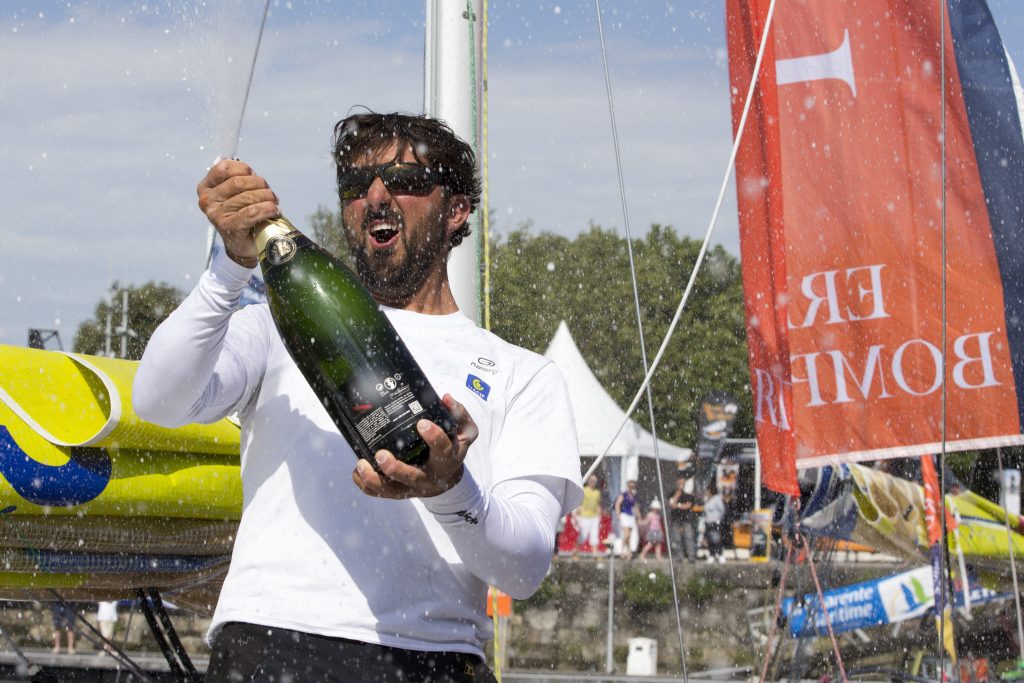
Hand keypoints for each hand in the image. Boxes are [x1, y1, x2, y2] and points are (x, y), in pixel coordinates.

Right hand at [197, 158, 279, 266]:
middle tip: (270, 194)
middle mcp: (207, 200)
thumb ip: (234, 177)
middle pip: (239, 182)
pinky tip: (274, 211)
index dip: (244, 169)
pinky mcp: (228, 227)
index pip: (224, 168)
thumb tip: (233, 161)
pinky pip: (252, 212)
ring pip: (248, 196)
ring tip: (274, 203)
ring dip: (268, 198)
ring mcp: (216, 214)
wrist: (243, 245)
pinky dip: (267, 209)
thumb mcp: (235, 193)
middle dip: (261, 185)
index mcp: (206, 187)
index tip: (254, 177)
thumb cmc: (241, 214)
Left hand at [352, 394, 477, 498]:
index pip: (443, 450)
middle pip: (411, 477)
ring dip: (374, 479)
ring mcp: (412, 487)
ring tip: (360, 464)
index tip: (422, 423)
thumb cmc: (452, 448)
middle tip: (381, 454)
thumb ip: (458, 414)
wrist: (447, 478)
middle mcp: (429, 477)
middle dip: (395, 468)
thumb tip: (445, 397)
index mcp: (446, 460)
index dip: (434, 437)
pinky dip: (366, 485)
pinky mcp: (399, 492)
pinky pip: (380, 493)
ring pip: (391, 490)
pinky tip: (357, 472)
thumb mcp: (464, 432)